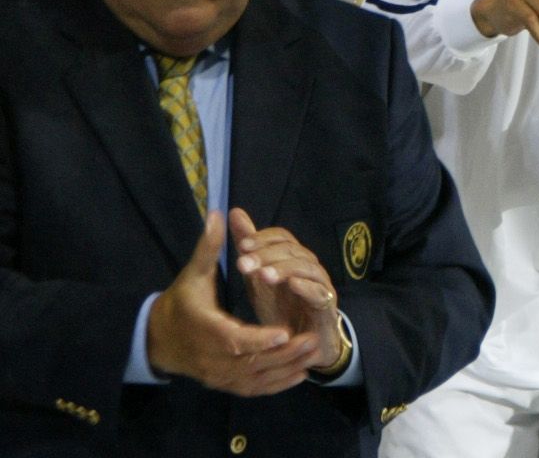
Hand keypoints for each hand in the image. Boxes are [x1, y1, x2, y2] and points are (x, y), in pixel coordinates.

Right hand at [146, 212, 321, 395]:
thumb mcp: (193, 274)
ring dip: (285, 369)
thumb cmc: (181, 302)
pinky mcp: (222, 383)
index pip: (232, 339)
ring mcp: (216, 374)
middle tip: (312, 340)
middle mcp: (210, 357)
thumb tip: (218, 214)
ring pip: (254, 378)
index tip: (283, 331)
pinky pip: (251, 389)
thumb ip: (209, 248)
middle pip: (249, 362)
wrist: (157, 338)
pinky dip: (276, 385)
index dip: (258, 339)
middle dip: (282, 354)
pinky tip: (301, 374)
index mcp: (204, 328)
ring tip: (314, 354)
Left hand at [227, 208, 342, 369]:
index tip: (241, 246)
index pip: (282, 237)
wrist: (301, 342)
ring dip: (284, 268)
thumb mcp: (258, 278)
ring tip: (263, 276)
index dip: (263, 238)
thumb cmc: (281, 307)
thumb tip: (235, 212)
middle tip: (244, 264)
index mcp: (291, 258)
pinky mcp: (327, 304)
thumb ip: (250, 248)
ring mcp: (320, 284)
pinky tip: (291, 285)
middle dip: (267, 255)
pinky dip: (306, 286)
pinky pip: (319, 291)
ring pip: (306, 267)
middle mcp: (308, 266)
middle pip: (292, 250)